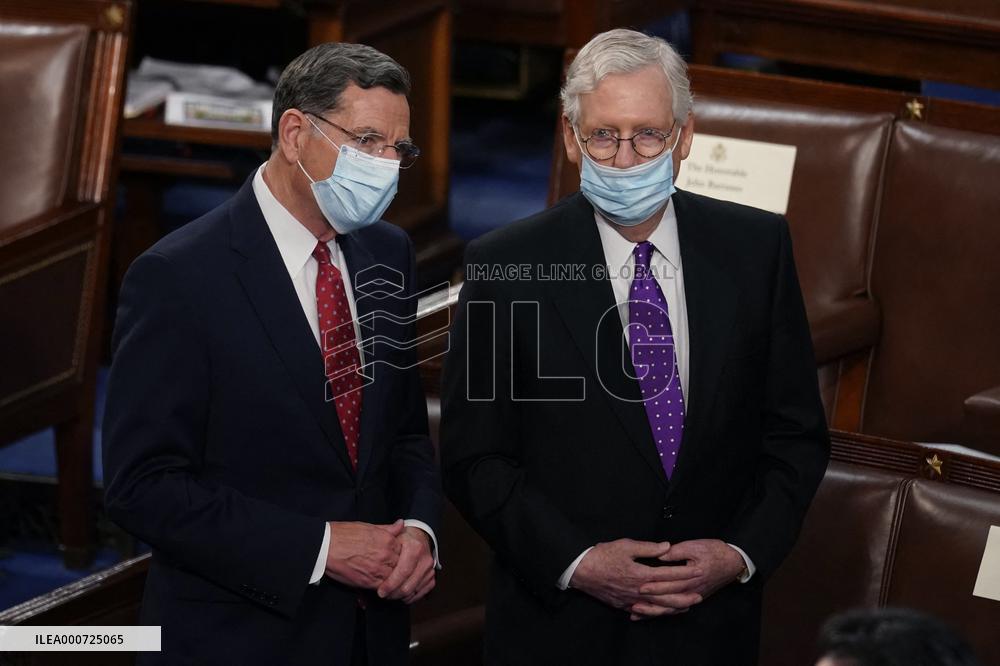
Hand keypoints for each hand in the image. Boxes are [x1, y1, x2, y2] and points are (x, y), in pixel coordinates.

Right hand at [325, 519, 404, 589]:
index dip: (401, 554)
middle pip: (402, 565)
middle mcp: (385, 554)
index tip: (397, 557)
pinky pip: (384, 587)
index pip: (405, 550)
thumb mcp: (368, 527)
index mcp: (387, 539)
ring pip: (394, 577)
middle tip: (394, 569)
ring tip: (389, 579)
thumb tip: (401, 524)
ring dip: (393, 578)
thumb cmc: (344, 534)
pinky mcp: (368, 581)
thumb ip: (388, 529)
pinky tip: (381, 585)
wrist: (326, 546)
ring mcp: (378, 569)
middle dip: (399, 567)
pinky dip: (384, 587)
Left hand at [377, 526, 435, 603]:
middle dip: (394, 594)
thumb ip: (383, 544)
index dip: (391, 584)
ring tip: (390, 594)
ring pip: (414, 591)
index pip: (403, 572)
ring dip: (401, 596)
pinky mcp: (431, 575)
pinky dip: (411, 597)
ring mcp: (429, 568)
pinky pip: (422, 592)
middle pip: (409, 585)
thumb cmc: (403, 538)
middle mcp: (424, 559)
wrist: (418, 537)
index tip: (381, 591)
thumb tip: (374, 554)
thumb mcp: (392, 536)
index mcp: (415, 548)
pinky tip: (401, 595)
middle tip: (383, 595)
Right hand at [569, 539, 702, 613]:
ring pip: (656, 606)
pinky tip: (662, 612)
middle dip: (684, 596)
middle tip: (699, 596)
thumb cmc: (602, 555)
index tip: (697, 571)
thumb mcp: (625, 546)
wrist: (581, 570)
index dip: (684, 573)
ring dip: (672, 607)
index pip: (668, 574)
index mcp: (641, 574)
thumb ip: (648, 548)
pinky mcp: (622, 605)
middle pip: (666, 596)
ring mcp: (630, 600)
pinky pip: (643, 611)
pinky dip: (655, 612)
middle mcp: (638, 590)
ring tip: (686, 606)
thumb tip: (666, 546)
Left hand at [630, 539, 744, 619]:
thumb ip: (676, 551)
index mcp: (692, 577)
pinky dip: (663, 612)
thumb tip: (660, 554)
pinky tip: (650, 613)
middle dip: (651, 603)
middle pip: (669, 600)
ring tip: (636, 613)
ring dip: (654, 612)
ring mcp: (693, 596)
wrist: (733, 562)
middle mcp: (692, 590)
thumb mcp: (695, 546)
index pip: (670, 584)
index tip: (640, 587)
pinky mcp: (694, 597)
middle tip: (633, 603)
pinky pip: (677, 608)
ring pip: (672, 609)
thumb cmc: (715, 551)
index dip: (655, 586)